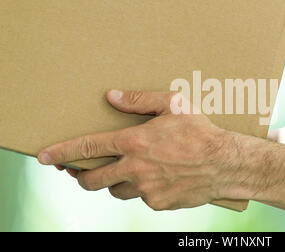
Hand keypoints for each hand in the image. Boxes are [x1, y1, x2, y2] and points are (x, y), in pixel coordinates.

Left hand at [38, 90, 229, 210]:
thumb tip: (110, 96)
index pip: (88, 147)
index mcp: (135, 142)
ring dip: (116, 182)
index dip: (62, 153)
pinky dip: (143, 190)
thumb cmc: (201, 131)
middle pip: (93, 180)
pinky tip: (158, 178)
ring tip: (130, 171)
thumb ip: (138, 100)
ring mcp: (147, 189)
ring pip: (117, 191)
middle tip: (84, 171)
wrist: (226, 163)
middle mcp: (136, 168)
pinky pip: (142, 199)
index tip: (43, 158)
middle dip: (83, 177)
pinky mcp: (159, 203)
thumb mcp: (173, 104)